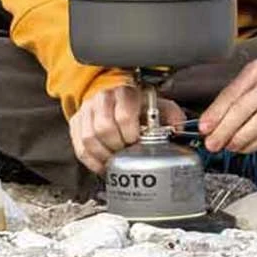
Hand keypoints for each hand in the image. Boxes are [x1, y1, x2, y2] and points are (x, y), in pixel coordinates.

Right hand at [70, 85, 184, 174]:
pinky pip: (79, 147)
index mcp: (125, 92)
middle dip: (117, 146)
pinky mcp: (77, 122)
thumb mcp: (156, 103)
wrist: (113, 93)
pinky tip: (103, 164)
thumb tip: (179, 129)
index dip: (130, 133)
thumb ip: (170, 115)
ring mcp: (87, 110)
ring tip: (115, 160)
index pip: (124, 114)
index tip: (136, 141)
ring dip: (103, 155)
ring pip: (89, 138)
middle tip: (126, 153)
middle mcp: (103, 98)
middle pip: (104, 128)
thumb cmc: (136, 102)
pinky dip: (91, 161)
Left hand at [198, 59, 256, 153]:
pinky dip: (255, 144)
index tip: (204, 127)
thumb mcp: (249, 82)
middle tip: (213, 142)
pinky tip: (244, 147)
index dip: (216, 112)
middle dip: (225, 129)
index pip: (232, 93)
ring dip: (240, 139)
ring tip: (228, 146)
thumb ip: (230, 100)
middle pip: (245, 108)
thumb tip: (210, 123)